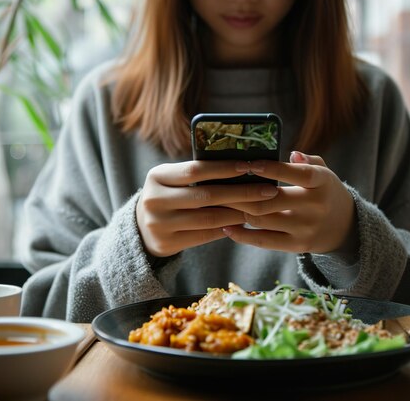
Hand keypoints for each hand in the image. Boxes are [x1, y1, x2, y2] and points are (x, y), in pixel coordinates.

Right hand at [136, 160, 278, 256]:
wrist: (141, 229)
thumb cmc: (168, 196)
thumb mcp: (172, 180)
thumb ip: (197, 174)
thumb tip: (242, 167)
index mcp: (157, 176)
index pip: (195, 170)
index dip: (224, 168)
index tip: (250, 166)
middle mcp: (154, 199)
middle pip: (206, 195)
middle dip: (242, 193)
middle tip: (268, 191)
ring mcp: (159, 224)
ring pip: (209, 218)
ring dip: (239, 213)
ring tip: (260, 208)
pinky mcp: (167, 243)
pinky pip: (205, 235)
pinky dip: (227, 228)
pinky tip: (243, 223)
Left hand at [221, 151, 356, 253]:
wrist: (344, 228)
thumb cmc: (325, 192)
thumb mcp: (323, 172)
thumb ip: (306, 161)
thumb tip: (291, 153)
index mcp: (323, 182)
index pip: (299, 174)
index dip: (274, 169)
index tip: (251, 164)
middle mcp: (316, 206)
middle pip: (272, 200)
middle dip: (243, 193)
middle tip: (222, 185)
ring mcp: (306, 228)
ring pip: (263, 220)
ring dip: (238, 211)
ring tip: (221, 202)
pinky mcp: (297, 246)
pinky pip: (264, 241)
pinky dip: (242, 235)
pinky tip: (227, 227)